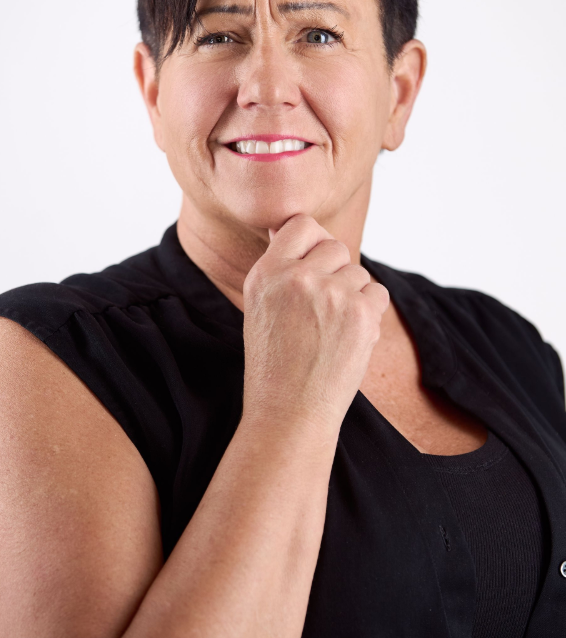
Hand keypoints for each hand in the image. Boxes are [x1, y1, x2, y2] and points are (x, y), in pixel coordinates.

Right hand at [242, 214, 388, 434]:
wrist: (290, 413)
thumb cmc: (274, 363)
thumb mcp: (259, 306)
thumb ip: (280, 267)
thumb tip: (298, 228)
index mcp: (266, 273)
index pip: (301, 224)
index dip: (312, 241)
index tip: (313, 263)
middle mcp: (297, 277)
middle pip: (335, 247)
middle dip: (335, 271)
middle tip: (322, 309)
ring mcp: (331, 293)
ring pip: (358, 272)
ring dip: (352, 295)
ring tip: (331, 330)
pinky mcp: (361, 313)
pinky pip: (378, 292)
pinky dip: (370, 312)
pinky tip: (348, 337)